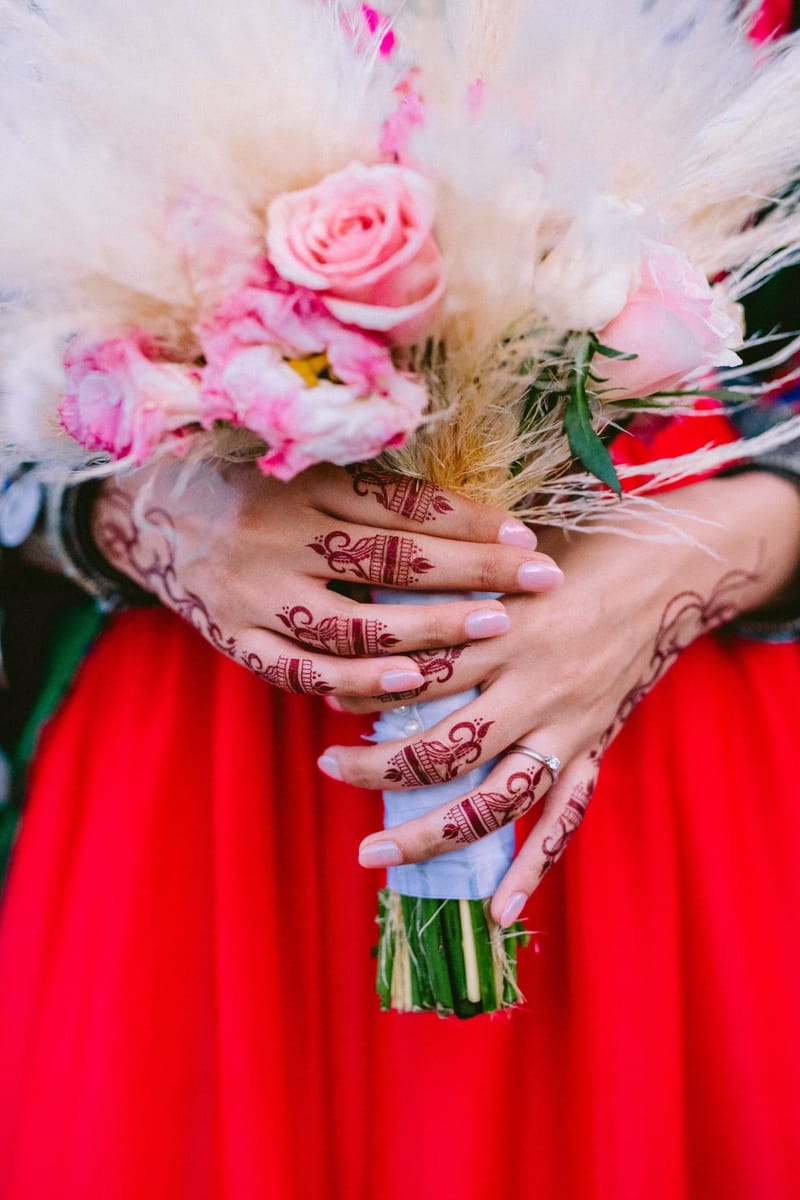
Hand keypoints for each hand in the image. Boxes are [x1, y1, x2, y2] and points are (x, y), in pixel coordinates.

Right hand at [91, 458, 563, 696]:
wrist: (154, 515)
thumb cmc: (251, 488)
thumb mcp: (306, 471)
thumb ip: (373, 492)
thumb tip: (470, 516)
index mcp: (306, 486)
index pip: (405, 507)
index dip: (469, 523)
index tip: (526, 537)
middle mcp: (283, 536)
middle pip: (393, 559)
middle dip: (474, 572)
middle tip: (538, 581)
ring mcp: (257, 592)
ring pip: (356, 621)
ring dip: (430, 630)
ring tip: (491, 629)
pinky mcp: (237, 638)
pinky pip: (303, 668)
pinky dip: (359, 679)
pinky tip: (412, 682)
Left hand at [319, 472, 799, 917]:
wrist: (664, 574)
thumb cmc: (571, 555)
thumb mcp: (504, 561)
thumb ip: (446, 587)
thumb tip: (370, 606)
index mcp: (504, 631)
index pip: (420, 674)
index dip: (366, 691)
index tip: (326, 695)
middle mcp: (532, 687)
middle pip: (443, 747)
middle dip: (378, 768)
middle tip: (328, 770)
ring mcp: (565, 727)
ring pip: (492, 799)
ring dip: (428, 833)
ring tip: (373, 853)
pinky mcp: (591, 749)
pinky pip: (563, 819)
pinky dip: (532, 869)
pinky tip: (498, 912)